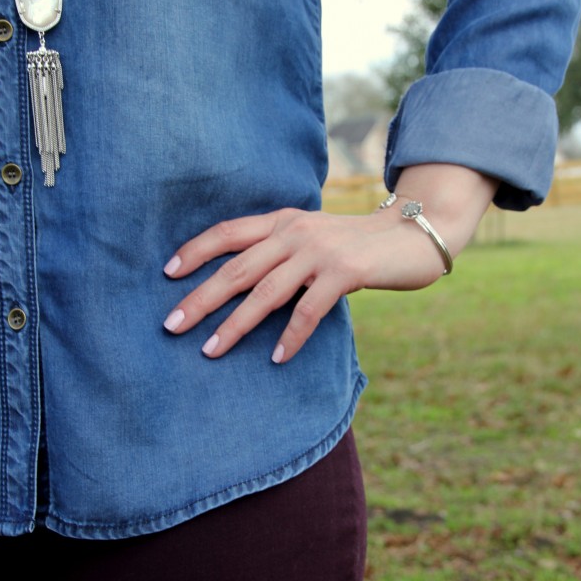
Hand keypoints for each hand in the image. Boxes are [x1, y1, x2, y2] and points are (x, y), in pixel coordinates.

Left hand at [162, 163, 498, 363]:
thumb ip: (281, 250)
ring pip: (265, 293)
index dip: (195, 251)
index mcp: (282, 221)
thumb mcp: (313, 237)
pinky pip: (309, 310)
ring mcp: (319, 252)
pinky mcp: (345, 272)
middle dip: (200, 299)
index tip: (167, 274)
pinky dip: (292, 336)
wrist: (412, 236)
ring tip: (210, 350)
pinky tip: (277, 358)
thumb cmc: (357, 245)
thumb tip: (239, 282)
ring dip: (235, 325)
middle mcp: (295, 232)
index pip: (228, 232)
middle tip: (171, 325)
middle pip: (236, 268)